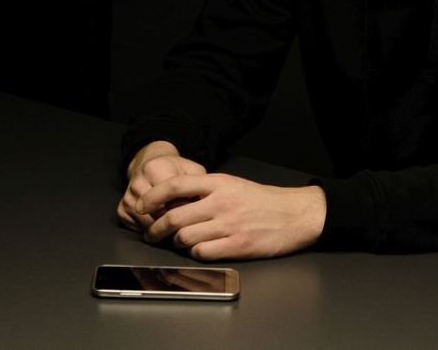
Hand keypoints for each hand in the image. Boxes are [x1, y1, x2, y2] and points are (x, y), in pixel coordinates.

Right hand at [117, 140, 206, 231]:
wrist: (150, 164)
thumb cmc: (176, 170)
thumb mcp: (191, 170)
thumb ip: (199, 183)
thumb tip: (203, 205)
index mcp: (155, 169)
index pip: (170, 197)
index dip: (185, 208)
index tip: (196, 214)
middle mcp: (137, 183)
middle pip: (158, 213)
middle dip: (174, 222)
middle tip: (188, 225)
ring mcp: (127, 198)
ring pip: (148, 224)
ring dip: (164, 230)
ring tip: (178, 228)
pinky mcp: (121, 211)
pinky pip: (139, 228)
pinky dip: (152, 230)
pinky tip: (163, 226)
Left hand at [136, 174, 326, 259]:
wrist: (296, 214)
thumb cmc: (263, 201)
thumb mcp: (234, 185)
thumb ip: (207, 191)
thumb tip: (175, 200)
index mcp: (220, 183)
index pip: (175, 185)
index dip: (152, 197)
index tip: (141, 206)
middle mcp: (221, 202)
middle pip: (173, 216)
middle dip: (155, 229)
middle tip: (151, 234)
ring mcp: (229, 224)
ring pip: (184, 237)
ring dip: (177, 242)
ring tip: (180, 242)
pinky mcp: (237, 245)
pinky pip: (202, 253)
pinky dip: (196, 253)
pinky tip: (201, 249)